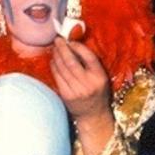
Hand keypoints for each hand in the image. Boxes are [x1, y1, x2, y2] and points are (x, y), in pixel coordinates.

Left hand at [51, 38, 114, 153]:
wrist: (93, 115)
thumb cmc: (97, 92)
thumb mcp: (101, 77)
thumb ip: (91, 62)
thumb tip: (74, 44)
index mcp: (99, 77)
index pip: (89, 57)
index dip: (78, 47)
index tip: (71, 41)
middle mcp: (88, 84)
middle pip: (72, 62)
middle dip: (63, 48)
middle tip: (58, 39)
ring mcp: (76, 91)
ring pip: (62, 68)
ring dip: (56, 55)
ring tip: (55, 48)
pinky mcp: (66, 96)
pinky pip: (57, 77)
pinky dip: (54, 66)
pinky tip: (53, 60)